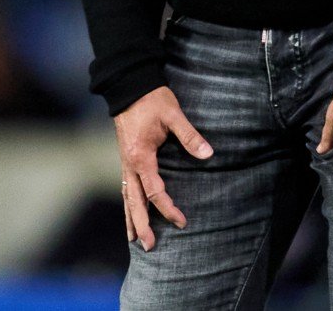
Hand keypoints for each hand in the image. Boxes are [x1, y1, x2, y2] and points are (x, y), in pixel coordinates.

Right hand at [114, 86, 212, 250]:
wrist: (129, 86)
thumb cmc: (152, 99)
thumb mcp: (173, 115)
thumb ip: (189, 136)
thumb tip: (208, 154)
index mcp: (141, 156)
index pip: (154, 191)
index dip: (168, 208)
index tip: (181, 220)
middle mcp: (129, 163)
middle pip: (134, 201)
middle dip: (141, 225)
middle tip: (149, 246)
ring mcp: (124, 162)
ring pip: (126, 196)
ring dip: (131, 218)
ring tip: (133, 240)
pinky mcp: (125, 158)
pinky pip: (125, 187)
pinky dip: (127, 203)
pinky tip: (130, 213)